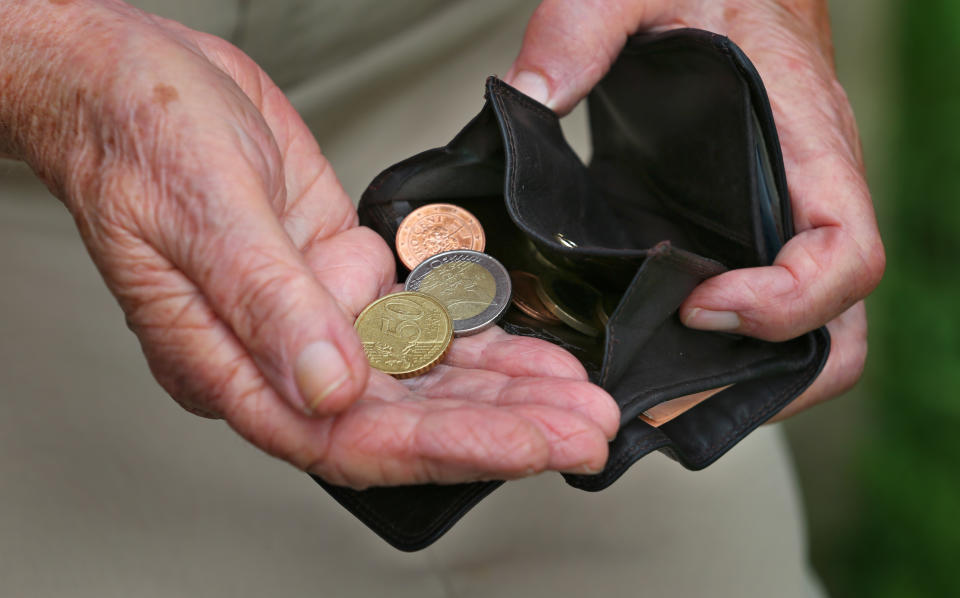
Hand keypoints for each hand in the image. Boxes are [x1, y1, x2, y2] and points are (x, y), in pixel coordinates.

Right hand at [1, 0, 617, 486]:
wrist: (134, 78)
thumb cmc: (140, 137)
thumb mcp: (206, 212)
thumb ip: (269, 306)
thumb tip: (329, 390)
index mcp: (229, 364)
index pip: (352, 435)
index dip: (449, 444)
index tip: (530, 445)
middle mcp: (279, 354)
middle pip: (403, 416)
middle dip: (501, 425)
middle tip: (583, 431)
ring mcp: (315, 316)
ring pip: (421, 372)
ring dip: (503, 386)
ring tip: (577, 396)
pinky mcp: (340, 275)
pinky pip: (418, 319)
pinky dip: (475, 333)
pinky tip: (528, 349)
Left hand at [505, 0, 884, 418]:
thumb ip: (580, 30)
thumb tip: (529, 97)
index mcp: (806, 142)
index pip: (845, 254)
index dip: (786, 304)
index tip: (698, 307)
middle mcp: (805, 195)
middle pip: (835, 321)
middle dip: (768, 375)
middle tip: (668, 389)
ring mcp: (775, 217)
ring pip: (796, 325)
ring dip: (736, 370)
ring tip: (647, 384)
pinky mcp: (738, 223)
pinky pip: (748, 299)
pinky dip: (710, 339)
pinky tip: (640, 338)